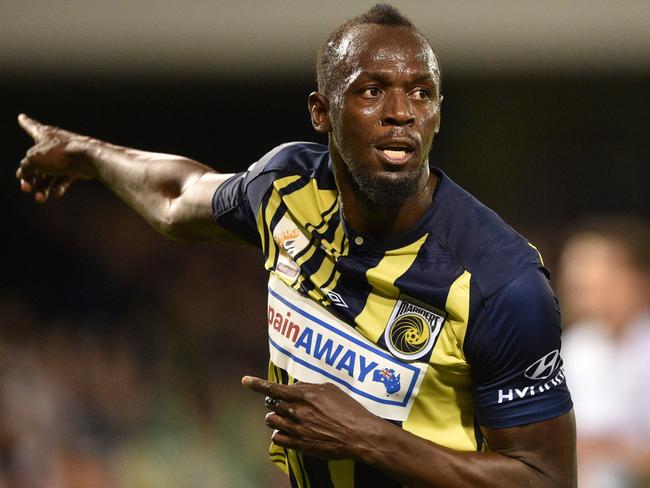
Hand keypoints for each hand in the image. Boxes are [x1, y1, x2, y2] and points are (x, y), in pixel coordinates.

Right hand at [16, 114, 97, 202]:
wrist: (89, 159)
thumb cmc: (61, 154)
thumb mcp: (33, 160)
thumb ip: (25, 166)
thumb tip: (23, 174)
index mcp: (44, 134)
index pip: (30, 126)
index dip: (25, 122)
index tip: (21, 116)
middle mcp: (54, 144)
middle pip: (37, 162)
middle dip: (30, 178)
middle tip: (26, 188)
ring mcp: (66, 156)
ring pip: (50, 173)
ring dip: (43, 187)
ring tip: (40, 199)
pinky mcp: (76, 167)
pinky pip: (64, 178)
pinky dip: (59, 186)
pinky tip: (56, 194)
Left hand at [242, 376, 381, 460]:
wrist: (358, 435)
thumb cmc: (348, 409)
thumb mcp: (330, 389)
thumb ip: (309, 387)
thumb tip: (296, 387)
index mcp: (304, 395)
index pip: (273, 388)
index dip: (257, 384)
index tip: (245, 380)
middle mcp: (296, 412)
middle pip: (271, 404)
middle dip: (274, 401)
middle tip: (284, 402)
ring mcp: (296, 429)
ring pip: (271, 421)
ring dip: (275, 417)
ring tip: (287, 417)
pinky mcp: (299, 445)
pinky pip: (277, 438)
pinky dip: (279, 433)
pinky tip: (289, 430)